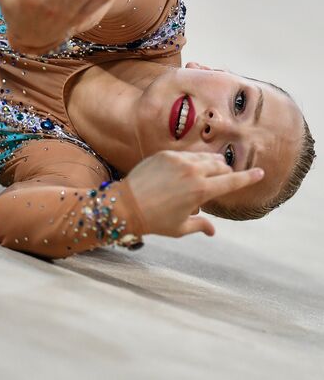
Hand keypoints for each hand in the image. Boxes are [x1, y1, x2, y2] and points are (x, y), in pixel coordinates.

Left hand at [127, 150, 263, 237]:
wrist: (126, 205)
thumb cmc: (155, 220)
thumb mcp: (180, 227)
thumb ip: (201, 225)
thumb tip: (213, 231)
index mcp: (201, 191)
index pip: (232, 182)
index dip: (248, 177)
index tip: (260, 172)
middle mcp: (192, 172)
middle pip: (220, 166)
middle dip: (225, 173)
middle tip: (222, 180)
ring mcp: (178, 160)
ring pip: (204, 157)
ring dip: (210, 165)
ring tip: (205, 174)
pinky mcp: (165, 154)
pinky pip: (186, 155)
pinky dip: (191, 162)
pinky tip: (185, 171)